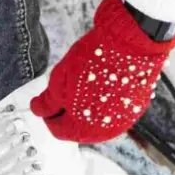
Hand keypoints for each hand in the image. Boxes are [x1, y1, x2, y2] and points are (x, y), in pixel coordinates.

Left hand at [30, 0, 174, 142]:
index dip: (49, 115)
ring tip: (83, 87)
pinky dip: (104, 105)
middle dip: (68, 114)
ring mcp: (122, 121)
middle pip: (78, 130)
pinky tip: (100, 86)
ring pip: (96, 122)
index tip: (48, 102)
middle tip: (65, 92)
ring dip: (86, 110)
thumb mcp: (59, 79)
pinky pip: (113, 113)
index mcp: (82, 128)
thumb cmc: (93, 60)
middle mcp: (104, 131)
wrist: (130, 43)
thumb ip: (47, 101)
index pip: (57, 130)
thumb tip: (38, 110)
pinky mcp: (136, 109)